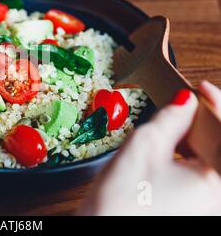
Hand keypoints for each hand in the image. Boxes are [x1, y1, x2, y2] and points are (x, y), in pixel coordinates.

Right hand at [81, 81, 220, 214]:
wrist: (102, 228)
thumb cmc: (122, 200)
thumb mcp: (146, 145)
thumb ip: (170, 118)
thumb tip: (184, 100)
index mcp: (217, 182)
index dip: (216, 103)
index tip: (202, 88)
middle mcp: (217, 195)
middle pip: (219, 143)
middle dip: (204, 120)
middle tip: (185, 104)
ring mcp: (206, 202)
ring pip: (210, 157)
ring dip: (195, 137)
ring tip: (174, 125)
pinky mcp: (193, 205)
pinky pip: (200, 172)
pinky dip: (190, 154)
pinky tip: (173, 146)